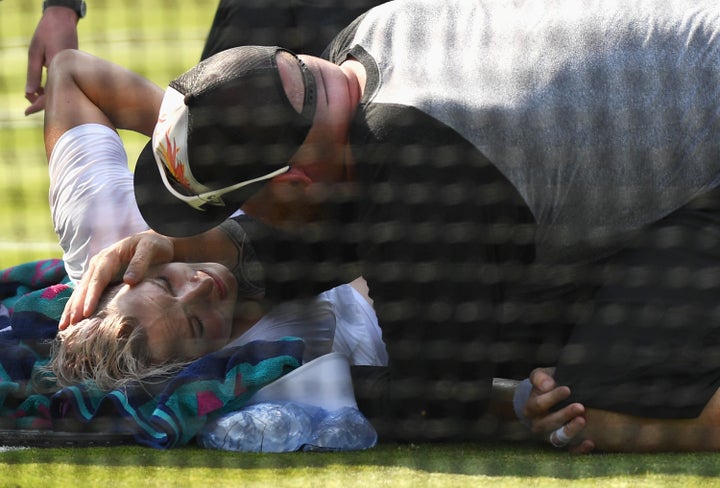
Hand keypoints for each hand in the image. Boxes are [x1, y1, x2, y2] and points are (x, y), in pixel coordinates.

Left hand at [25, 7, 79, 114]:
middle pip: (57, 95)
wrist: (63, 19)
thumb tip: (29, 94)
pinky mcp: (74, 68)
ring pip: (61, 90)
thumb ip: (33, 74)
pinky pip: (64, 83)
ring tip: (32, 96)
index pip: (49, 93)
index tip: (26, 112)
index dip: (37, 105)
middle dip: (42, 103)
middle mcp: (68, 71)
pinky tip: (43, 87)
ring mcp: (73, 70)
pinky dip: (53, 87)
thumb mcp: (34, 53)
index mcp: (57, 67)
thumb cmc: (46, 32)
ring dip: (47, 95)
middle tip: (28, 108)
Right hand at [59, 231, 174, 328]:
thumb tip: (129, 280)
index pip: (98, 279)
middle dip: (75, 305)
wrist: (155, 241)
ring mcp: (97, 271)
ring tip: (64, 326)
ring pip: (80, 290)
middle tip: (68, 325)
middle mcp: (98, 264)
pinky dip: (77, 305)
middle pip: (84, 286)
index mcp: (109, 256)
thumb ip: (140, 263)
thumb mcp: (150, 250)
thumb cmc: (154, 246)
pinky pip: (86, 292)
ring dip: (72, 308)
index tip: (86, 313)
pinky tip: (72, 319)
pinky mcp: (100, 279)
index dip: (91, 296)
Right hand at [522, 367, 594, 453]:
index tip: (567, 389)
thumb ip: (540, 377)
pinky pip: (570, 451)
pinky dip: (579, 449)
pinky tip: (589, 442)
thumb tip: (547, 385)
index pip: (538, 405)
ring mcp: (550, 436)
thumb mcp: (540, 376)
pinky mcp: (564, 445)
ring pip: (557, 438)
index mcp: (531, 409)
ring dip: (570, 430)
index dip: (552, 398)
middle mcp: (538, 425)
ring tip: (583, 420)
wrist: (552, 399)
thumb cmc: (547, 384)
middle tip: (580, 406)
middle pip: (548, 423)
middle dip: (564, 415)